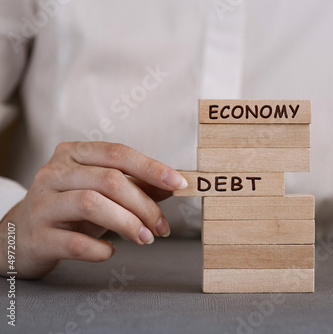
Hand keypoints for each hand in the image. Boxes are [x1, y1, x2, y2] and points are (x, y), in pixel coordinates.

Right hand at [0, 141, 187, 278]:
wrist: (18, 236)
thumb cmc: (69, 211)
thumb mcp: (103, 193)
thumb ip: (136, 186)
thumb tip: (172, 186)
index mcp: (74, 154)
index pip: (118, 154)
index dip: (152, 168)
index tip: (179, 183)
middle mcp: (55, 172)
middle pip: (110, 180)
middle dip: (144, 205)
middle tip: (162, 227)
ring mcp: (42, 203)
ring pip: (92, 204)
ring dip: (128, 224)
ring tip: (146, 238)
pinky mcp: (37, 235)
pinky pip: (75, 242)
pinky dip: (101, 249)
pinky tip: (110, 252)